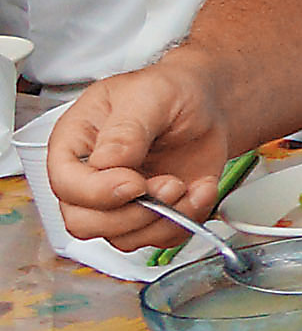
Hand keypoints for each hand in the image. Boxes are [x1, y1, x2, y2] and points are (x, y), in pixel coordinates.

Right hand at [44, 65, 235, 248]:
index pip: (67, 184)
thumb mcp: (150, 95)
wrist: (206, 104)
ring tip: (188, 186)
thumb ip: (126, 130)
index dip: (98, 192)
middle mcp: (90, 178)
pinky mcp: (150, 214)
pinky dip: (185, 221)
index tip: (135, 183)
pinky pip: (158, 239)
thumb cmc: (171, 91)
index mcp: (75, 144)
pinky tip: (201, 191)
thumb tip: (107, 161)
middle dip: (134, 213)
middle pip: (86, 222)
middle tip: (170, 184)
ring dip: (163, 220)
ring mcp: (119, 201)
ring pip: (122, 238)